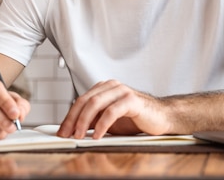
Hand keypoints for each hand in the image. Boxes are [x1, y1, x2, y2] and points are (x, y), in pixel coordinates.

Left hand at [56, 80, 171, 138]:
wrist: (161, 117)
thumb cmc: (137, 118)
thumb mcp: (109, 120)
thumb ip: (94, 119)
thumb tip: (73, 128)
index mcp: (105, 88)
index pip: (81, 100)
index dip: (69, 116)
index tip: (62, 131)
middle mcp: (112, 86)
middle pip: (85, 100)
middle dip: (73, 119)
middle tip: (66, 134)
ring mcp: (122, 91)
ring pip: (95, 103)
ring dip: (84, 121)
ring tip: (79, 136)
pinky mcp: (132, 100)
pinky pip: (111, 111)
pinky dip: (101, 124)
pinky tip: (97, 135)